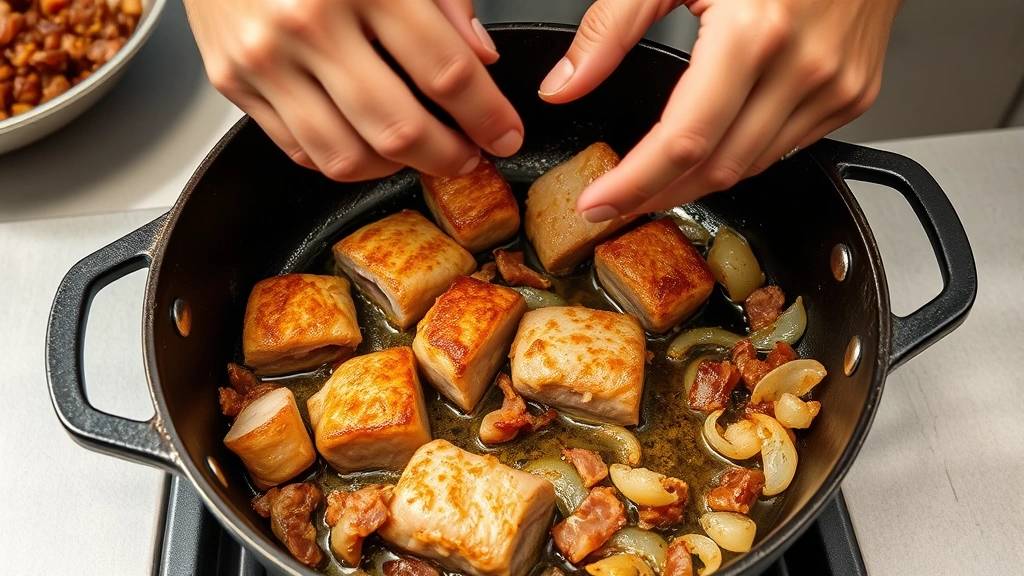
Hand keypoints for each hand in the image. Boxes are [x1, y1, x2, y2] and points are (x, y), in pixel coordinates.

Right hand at [184, 0, 523, 180]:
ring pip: (347, 156)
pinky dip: (343, 160)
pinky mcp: (232, 82)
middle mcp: (307, 23)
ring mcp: (263, 58)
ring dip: (396, 169)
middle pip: (399, 129)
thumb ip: (444, 0)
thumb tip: (480, 59)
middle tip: (468, 156)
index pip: (446, 71)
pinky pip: (300, 150)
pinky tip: (367, 145)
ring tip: (419, 154)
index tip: (504, 134)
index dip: (486, 115)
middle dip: (448, 156)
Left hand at [538, 0, 900, 220]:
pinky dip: (743, 157)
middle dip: (659, 194)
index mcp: (755, 33)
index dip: (634, 184)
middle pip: (717, 168)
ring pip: (752, 168)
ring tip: (656, 180)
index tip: (599, 204)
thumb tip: (564, 83)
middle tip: (618, 200)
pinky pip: (787, 148)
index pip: (683, 141)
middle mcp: (802, 67)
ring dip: (699, 183)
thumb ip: (612, 27)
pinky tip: (714, 147)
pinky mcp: (853, 95)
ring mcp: (835, 87)